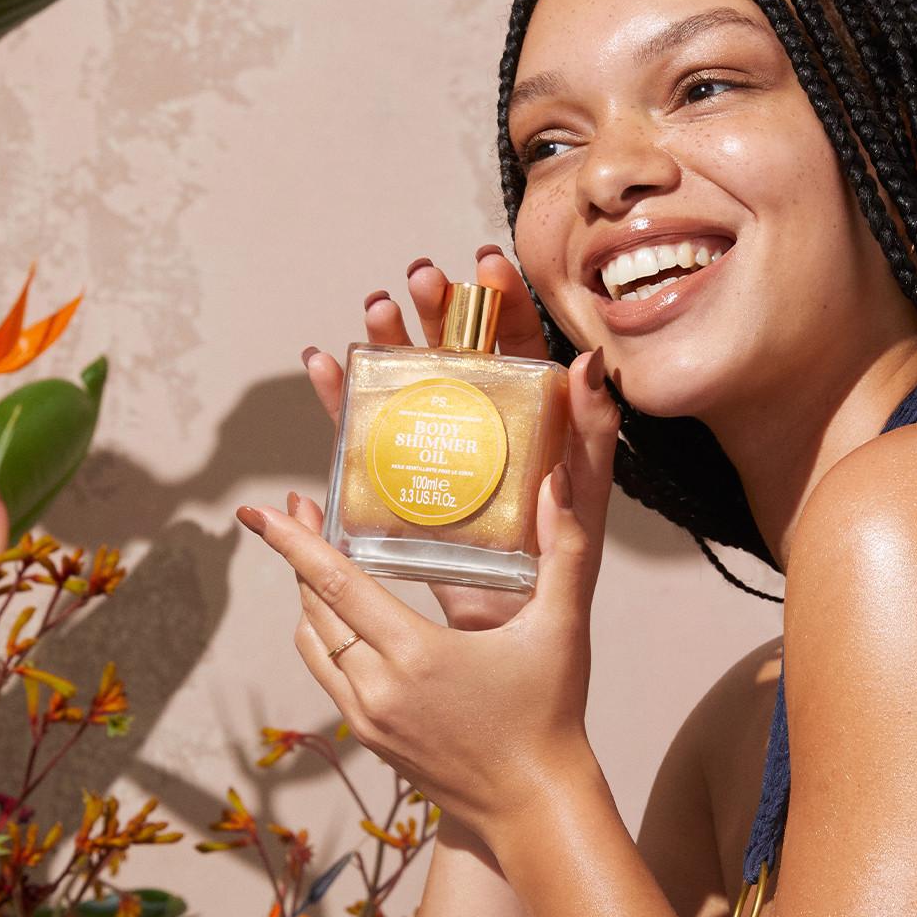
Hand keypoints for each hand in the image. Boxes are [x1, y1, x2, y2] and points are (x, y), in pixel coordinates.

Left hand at [241, 341, 620, 846]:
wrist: (533, 806)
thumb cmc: (551, 717)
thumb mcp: (562, 628)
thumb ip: (566, 552)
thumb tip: (559, 485)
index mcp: (416, 655)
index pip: (336, 585)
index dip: (294, 543)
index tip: (261, 511)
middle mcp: (378, 688)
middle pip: (314, 609)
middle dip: (298, 556)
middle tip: (300, 511)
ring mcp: (368, 718)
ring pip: (313, 645)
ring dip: (307, 599)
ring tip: (316, 558)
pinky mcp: (369, 738)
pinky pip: (327, 676)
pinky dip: (324, 637)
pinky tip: (342, 618)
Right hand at [301, 244, 554, 631]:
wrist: (508, 650)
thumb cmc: (556, 583)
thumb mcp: (584, 508)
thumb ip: (592, 441)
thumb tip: (589, 366)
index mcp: (535, 430)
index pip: (520, 353)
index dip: (504, 306)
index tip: (485, 265)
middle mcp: (485, 434)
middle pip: (460, 358)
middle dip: (438, 313)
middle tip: (419, 280)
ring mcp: (440, 460)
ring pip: (412, 387)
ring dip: (390, 343)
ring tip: (374, 309)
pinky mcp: (401, 493)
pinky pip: (367, 437)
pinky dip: (343, 401)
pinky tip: (325, 366)